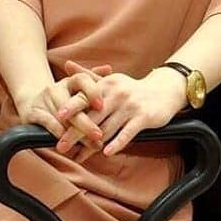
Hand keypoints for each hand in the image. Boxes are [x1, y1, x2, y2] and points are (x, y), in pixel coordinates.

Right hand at [14, 64, 108, 143]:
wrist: (33, 104)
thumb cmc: (65, 100)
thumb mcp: (79, 91)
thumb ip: (95, 82)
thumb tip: (108, 68)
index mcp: (70, 81)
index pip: (82, 79)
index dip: (92, 91)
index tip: (101, 106)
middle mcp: (57, 87)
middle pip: (73, 104)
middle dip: (87, 123)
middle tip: (99, 136)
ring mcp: (44, 100)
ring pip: (62, 118)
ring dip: (77, 134)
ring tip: (90, 146)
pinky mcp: (33, 113)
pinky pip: (49, 124)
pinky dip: (60, 135)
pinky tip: (70, 145)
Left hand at [56, 61, 186, 158]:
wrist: (163, 90)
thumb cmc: (130, 88)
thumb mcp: (109, 79)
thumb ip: (87, 76)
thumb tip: (66, 64)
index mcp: (105, 85)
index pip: (85, 98)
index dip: (71, 108)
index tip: (57, 118)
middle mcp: (116, 94)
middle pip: (92, 116)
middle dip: (75, 132)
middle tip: (61, 145)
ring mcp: (130, 106)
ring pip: (108, 128)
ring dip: (92, 144)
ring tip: (79, 156)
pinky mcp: (143, 117)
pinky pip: (127, 132)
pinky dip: (117, 143)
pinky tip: (107, 152)